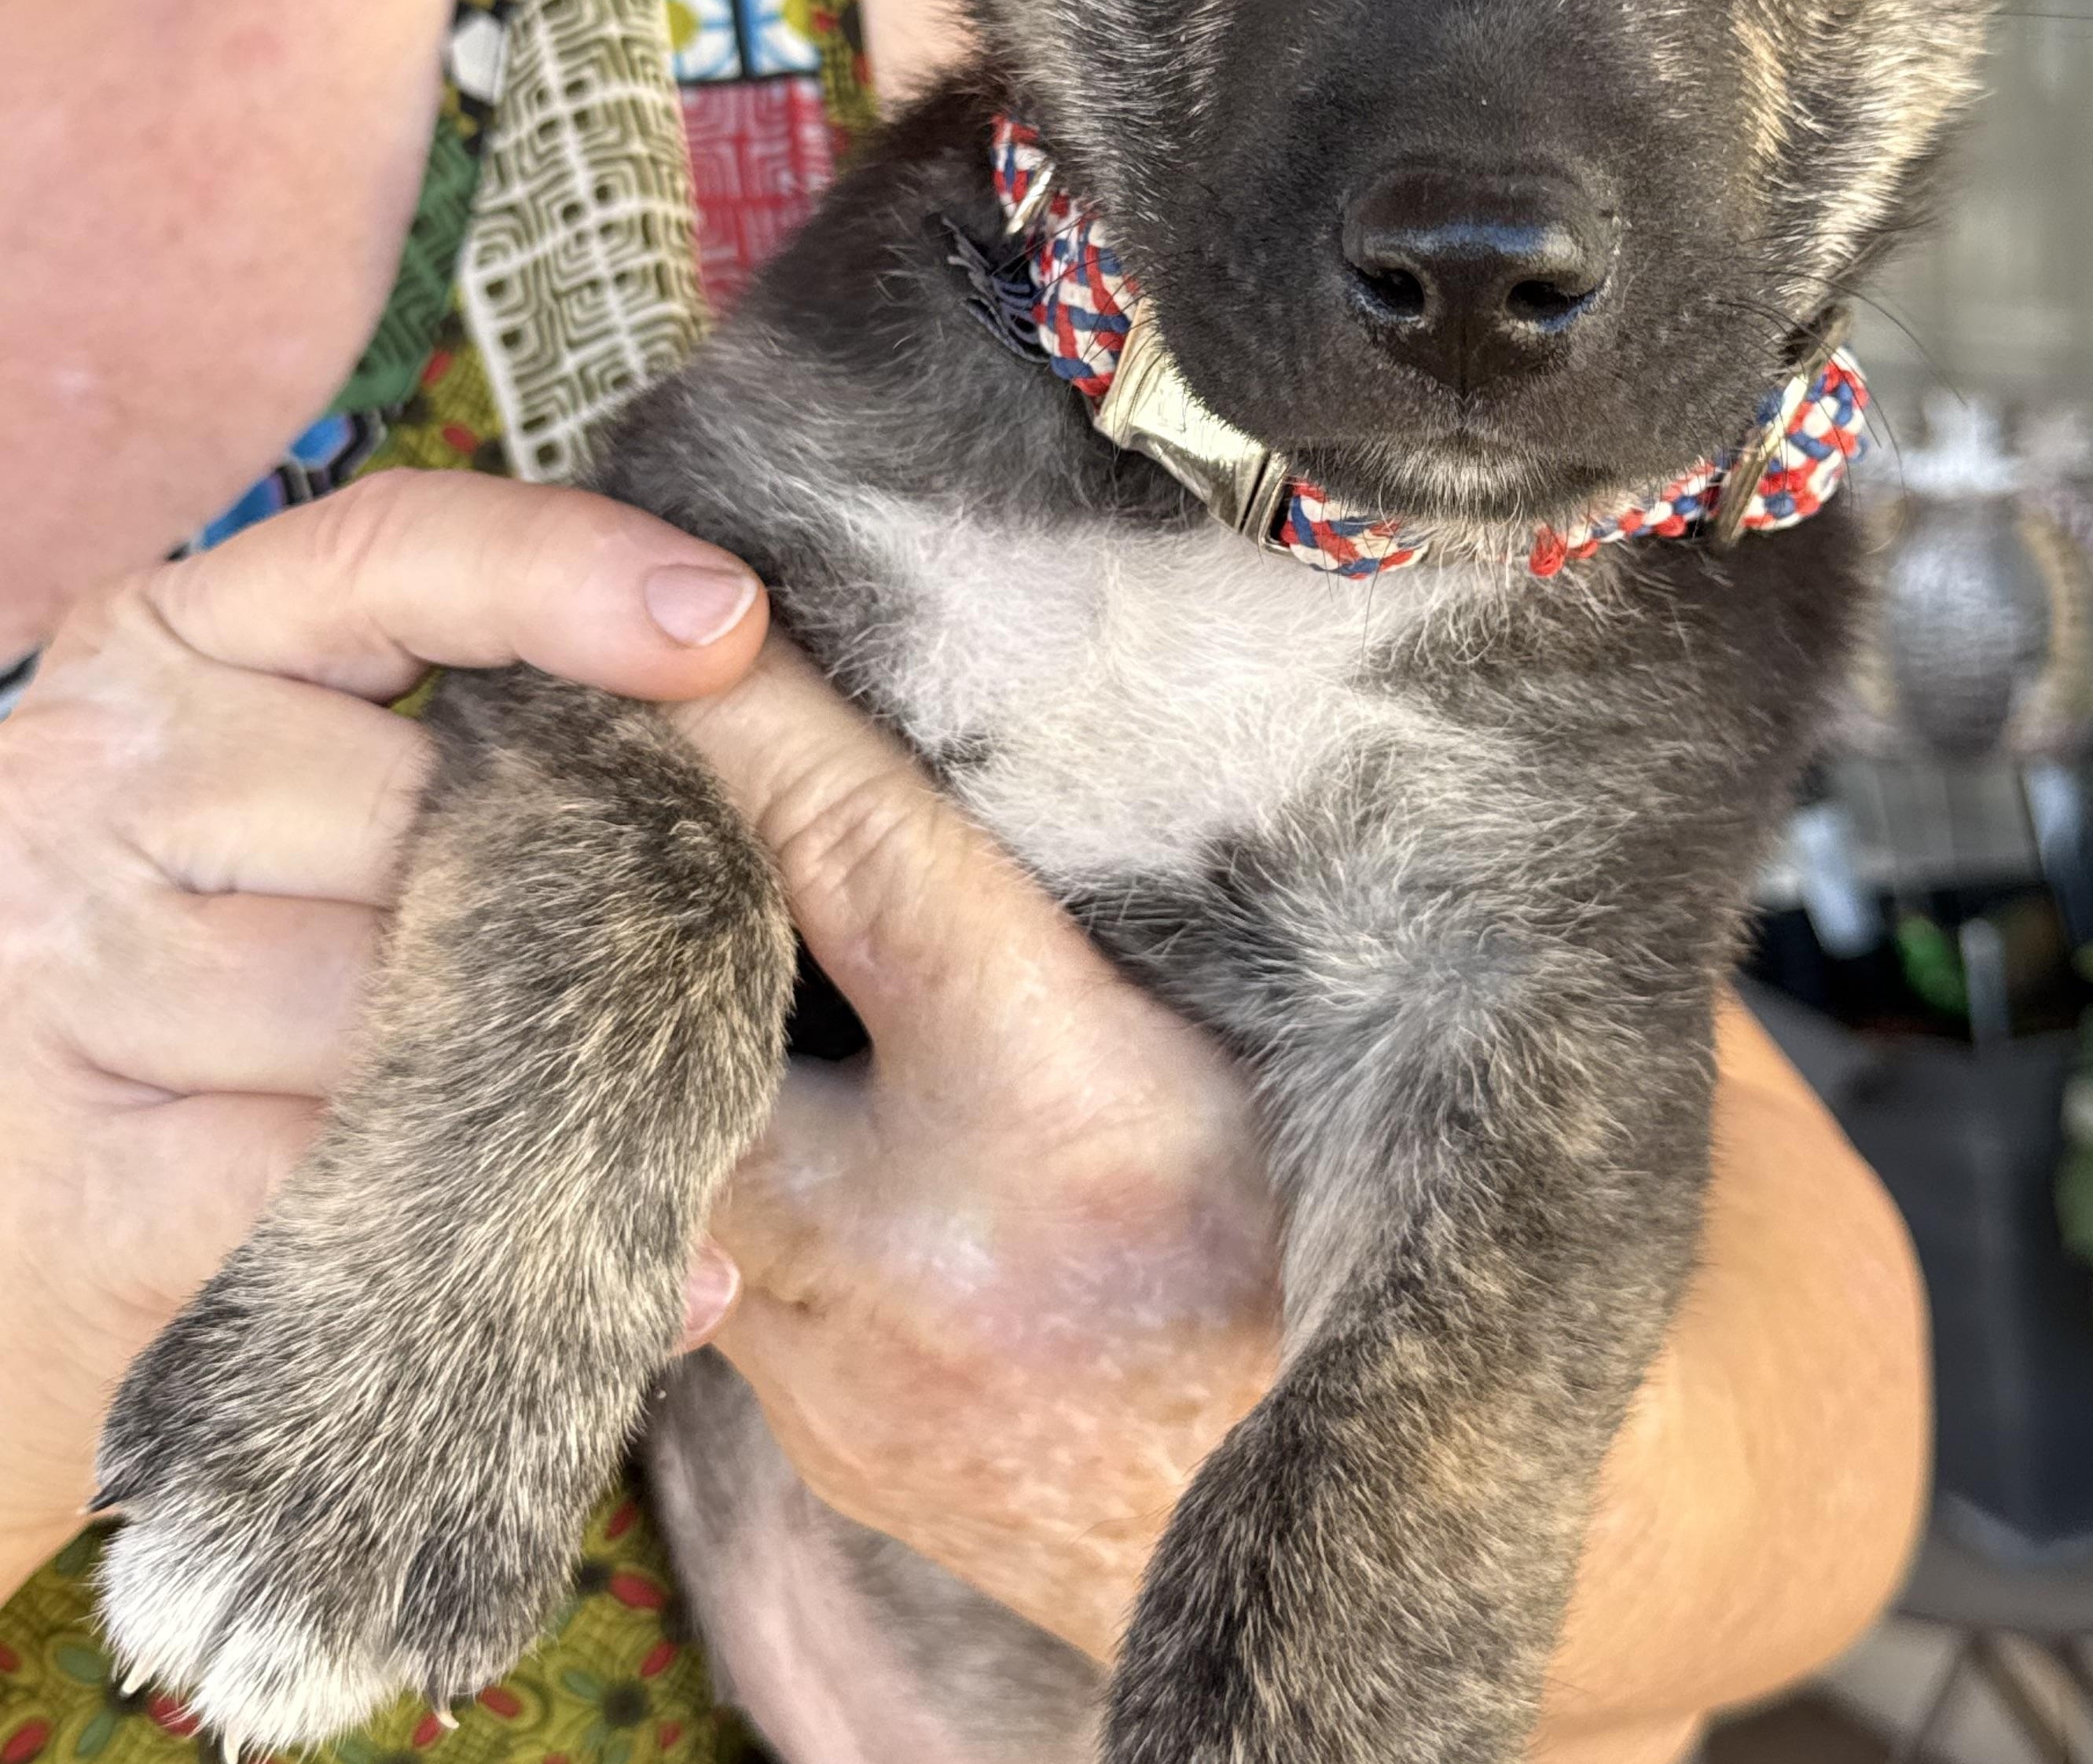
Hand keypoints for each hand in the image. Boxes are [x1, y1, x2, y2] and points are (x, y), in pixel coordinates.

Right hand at [0, 471, 769, 1593]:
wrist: (26, 1217)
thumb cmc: (222, 992)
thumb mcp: (308, 804)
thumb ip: (472, 739)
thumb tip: (733, 669)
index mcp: (172, 644)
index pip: (398, 554)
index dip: (576, 575)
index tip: (729, 623)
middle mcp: (96, 772)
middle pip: (442, 806)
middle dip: (562, 907)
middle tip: (580, 981)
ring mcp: (66, 969)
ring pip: (407, 999)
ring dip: (512, 1077)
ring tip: (487, 1114)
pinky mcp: (83, 1176)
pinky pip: (363, 1171)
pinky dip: (494, 1222)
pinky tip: (577, 1258)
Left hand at [677, 644, 1926, 1751]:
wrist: (1376, 1564)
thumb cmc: (1368, 1256)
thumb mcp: (1300, 1049)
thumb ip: (1176, 903)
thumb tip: (1095, 722)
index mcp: (1069, 1115)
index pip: (859, 859)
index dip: (758, 720)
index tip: (683, 621)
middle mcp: (923, 1255)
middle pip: (695, 1013)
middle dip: (648, 891)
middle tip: (623, 773)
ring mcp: (845, 1377)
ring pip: (688, 1151)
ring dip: (687, 1039)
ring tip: (705, 935)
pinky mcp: (819, 1448)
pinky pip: (723, 1270)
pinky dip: (737, 1172)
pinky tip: (793, 1114)